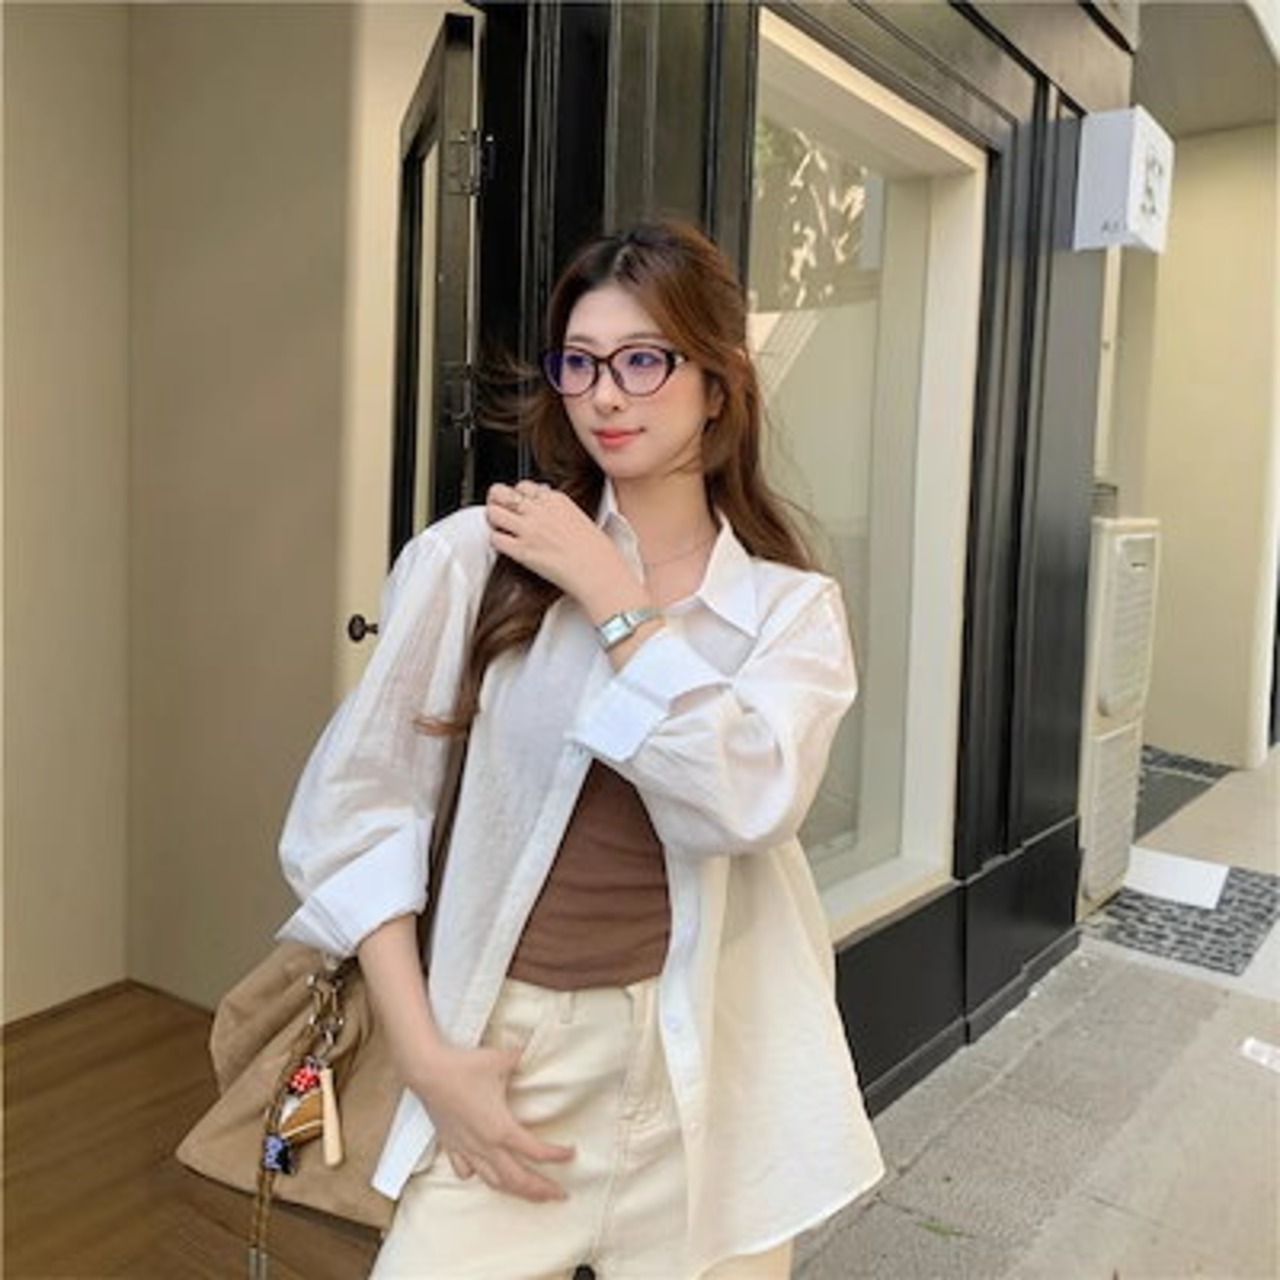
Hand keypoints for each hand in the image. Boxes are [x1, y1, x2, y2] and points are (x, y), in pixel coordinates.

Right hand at [409, 1040, 574, 1202]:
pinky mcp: (451, 1145)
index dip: (556, 1155)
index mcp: (501, 1128)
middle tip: (560, 1194)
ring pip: (493, 1181)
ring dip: (515, 1191)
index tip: (571, 1153)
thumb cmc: (464, 1066)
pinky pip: (465, 1170)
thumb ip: (522, 1059)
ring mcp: (466, 1148)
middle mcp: (485, 1145)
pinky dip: (479, 1176)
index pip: (536, 1151)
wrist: (428, 1071)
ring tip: (531, 1195)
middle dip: (541, 1189)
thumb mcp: (502, 1059)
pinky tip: (484, 1174)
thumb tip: (533, 1051)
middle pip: (518, 1179)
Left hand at [486, 481, 636, 606]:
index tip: (518, 504)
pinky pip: (495, 539)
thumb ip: (557, 510)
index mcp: (555, 499)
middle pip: (501, 492)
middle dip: (496, 500)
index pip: (523, 485)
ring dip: (493, 520)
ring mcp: (529, 530)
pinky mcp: (522, 551)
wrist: (599, 572)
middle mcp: (539, 510)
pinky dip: (496, 541)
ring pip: (492, 513)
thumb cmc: (596, 551)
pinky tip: (506, 546)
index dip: (517, 495)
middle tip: (498, 509)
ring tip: (500, 528)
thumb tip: (546, 511)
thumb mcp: (579, 517)